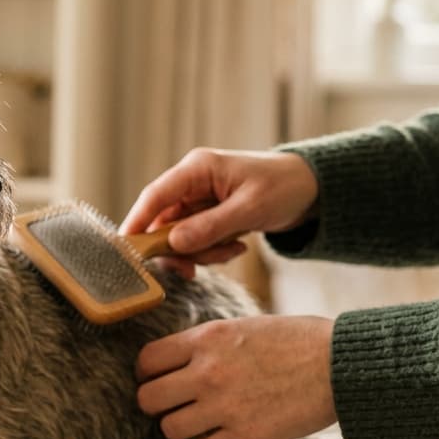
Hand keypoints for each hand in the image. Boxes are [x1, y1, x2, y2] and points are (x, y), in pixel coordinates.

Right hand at [119, 149, 318, 278]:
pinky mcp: (206, 215)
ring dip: (202, 252)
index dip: (137, 222)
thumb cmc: (284, 187)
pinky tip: (237, 246)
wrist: (311, 188)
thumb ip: (210, 227)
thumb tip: (173, 244)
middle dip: (181, 249)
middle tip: (195, 269)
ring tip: (234, 249)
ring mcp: (197, 200)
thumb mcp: (250, 208)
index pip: (155, 196)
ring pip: (179, 237)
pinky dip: (212, 251)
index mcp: (197, 169)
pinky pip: (196, 241)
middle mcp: (191, 183)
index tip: (127, 251)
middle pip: (163, 223)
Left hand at [135, 315, 336, 438]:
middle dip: (158, 404)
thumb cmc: (298, 340)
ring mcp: (225, 406)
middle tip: (175, 404)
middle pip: (148, 399)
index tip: (159, 379)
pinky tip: (224, 435)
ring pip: (171, 429)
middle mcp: (207, 372)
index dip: (148, 373)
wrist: (341, 364)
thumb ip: (209, 343)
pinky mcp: (246, 435)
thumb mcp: (244, 327)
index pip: (147, 361)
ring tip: (202, 421)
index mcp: (206, 339)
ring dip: (183, 428)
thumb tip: (180, 358)